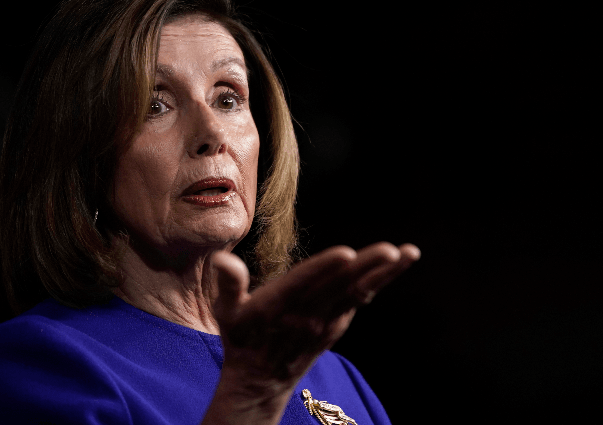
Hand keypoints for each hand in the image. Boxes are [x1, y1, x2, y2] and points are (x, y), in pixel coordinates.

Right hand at [211, 242, 420, 396]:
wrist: (260, 381)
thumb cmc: (242, 338)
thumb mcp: (226, 312)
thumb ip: (229, 284)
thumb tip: (224, 259)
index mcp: (277, 307)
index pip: (303, 284)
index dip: (324, 269)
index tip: (346, 253)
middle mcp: (306, 315)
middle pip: (339, 287)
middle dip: (367, 268)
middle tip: (392, 251)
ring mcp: (325, 323)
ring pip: (357, 293)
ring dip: (384, 274)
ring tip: (408, 253)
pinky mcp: (335, 327)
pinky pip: (359, 301)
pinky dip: (377, 284)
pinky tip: (393, 267)